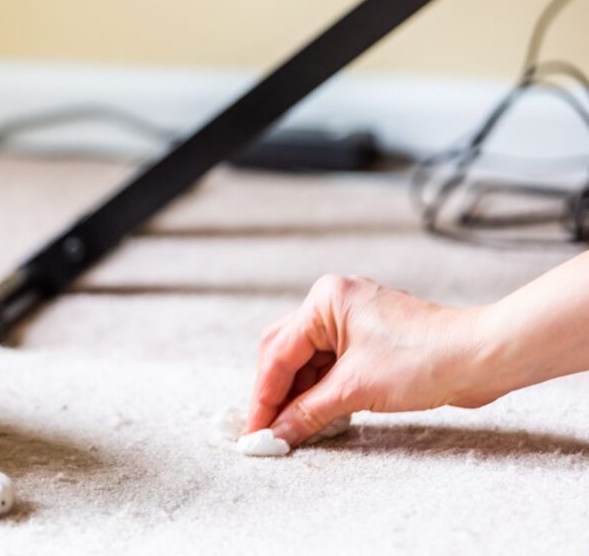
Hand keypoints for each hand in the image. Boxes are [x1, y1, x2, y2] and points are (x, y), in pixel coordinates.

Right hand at [246, 275, 496, 446]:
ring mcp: (351, 321)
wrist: (483, 358)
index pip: (278, 354)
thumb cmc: (425, 359)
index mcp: (324, 301)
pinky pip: (330, 367)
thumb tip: (275, 435)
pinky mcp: (368, 341)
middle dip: (275, 394)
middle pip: (285, 353)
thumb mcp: (355, 390)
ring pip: (307, 362)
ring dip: (298, 396)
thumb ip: (307, 412)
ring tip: (289, 431)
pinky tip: (314, 417)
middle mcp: (333, 303)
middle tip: (265, 431)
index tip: (253, 431)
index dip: (264, 397)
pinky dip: (320, 393)